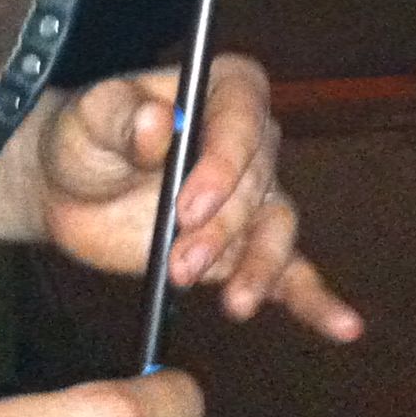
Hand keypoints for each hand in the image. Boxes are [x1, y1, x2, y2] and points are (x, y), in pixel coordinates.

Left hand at [39, 54, 362, 339]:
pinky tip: (343, 326)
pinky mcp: (244, 249)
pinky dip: (314, 300)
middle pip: (257, 184)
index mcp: (221, 90)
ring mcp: (252, 198)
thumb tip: (158, 125)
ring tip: (234, 303)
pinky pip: (290, 273)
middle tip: (179, 264)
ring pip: (276, 229)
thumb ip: (124, 120)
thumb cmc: (86, 135)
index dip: (224, 164)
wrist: (72, 188)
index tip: (188, 205)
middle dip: (222, 230)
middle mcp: (250, 141)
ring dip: (256, 267)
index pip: (243, 119)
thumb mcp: (91, 116)